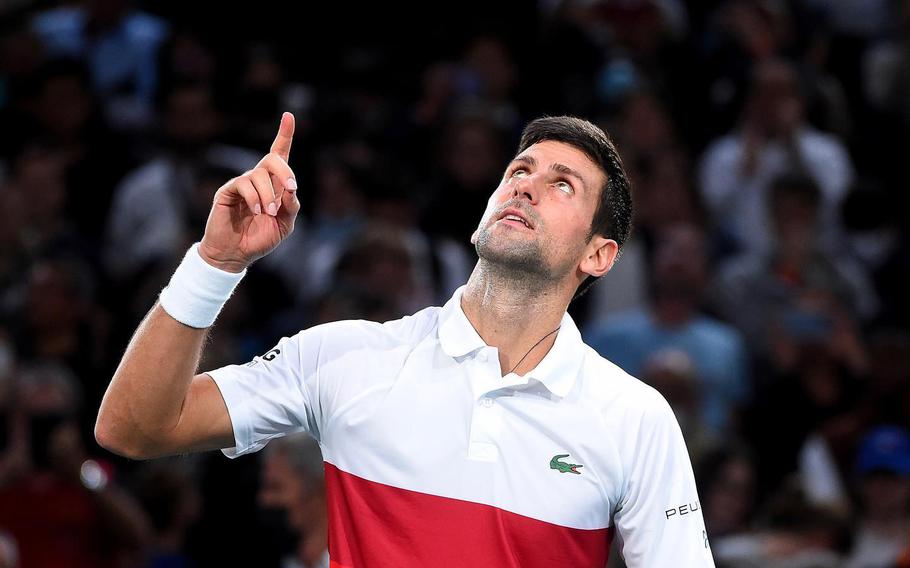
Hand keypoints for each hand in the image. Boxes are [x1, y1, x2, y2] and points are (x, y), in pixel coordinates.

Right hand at [199, 112, 299, 271]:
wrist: (235, 254)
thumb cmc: (259, 239)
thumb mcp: (284, 225)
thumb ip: (291, 207)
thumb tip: (291, 189)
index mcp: (274, 185)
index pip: (279, 154)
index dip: (284, 134)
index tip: (288, 116)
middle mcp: (257, 180)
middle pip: (272, 159)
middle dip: (284, 171)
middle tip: (290, 188)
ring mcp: (242, 184)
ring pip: (259, 174)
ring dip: (269, 194)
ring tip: (268, 212)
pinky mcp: (227, 191)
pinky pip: (243, 184)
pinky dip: (254, 198)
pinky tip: (256, 212)